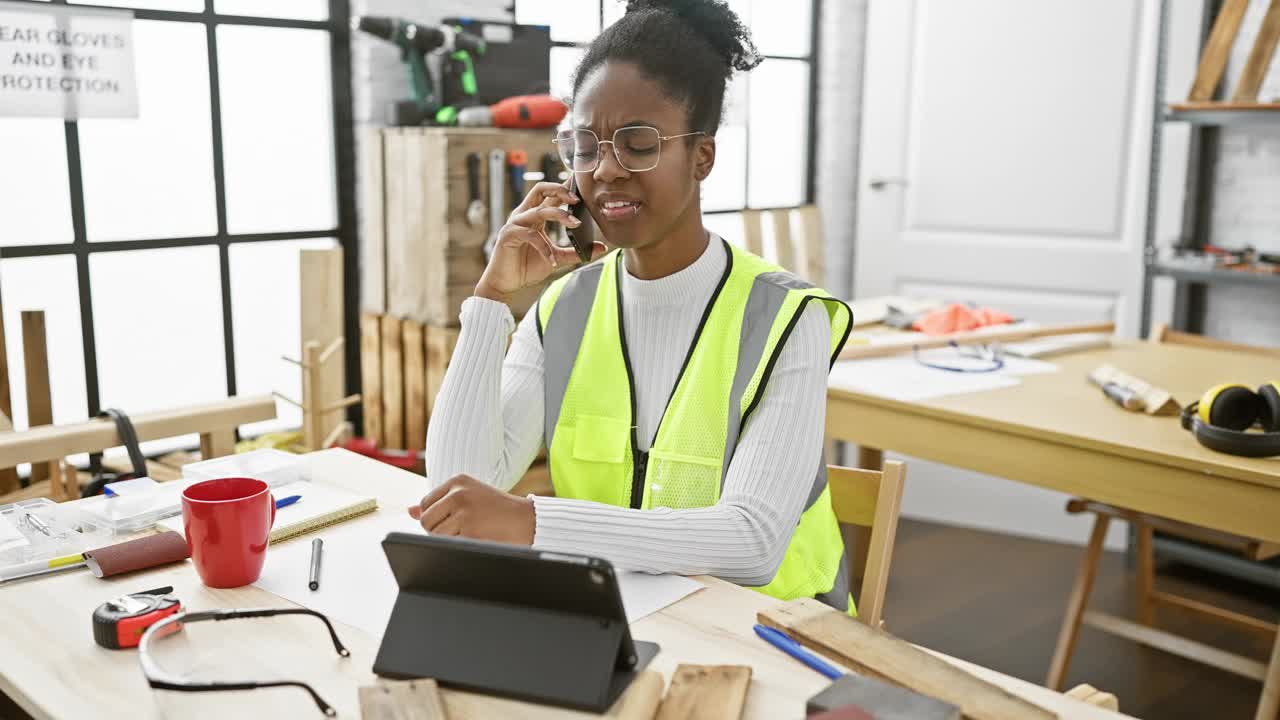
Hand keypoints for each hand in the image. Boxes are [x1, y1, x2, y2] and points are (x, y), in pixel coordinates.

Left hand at [408, 475, 535, 545]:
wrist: (526, 519)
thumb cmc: (497, 509)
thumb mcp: (469, 496)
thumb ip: (439, 502)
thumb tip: (409, 511)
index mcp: (457, 480)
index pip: (425, 503)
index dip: (436, 517)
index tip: (453, 520)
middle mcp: (458, 492)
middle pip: (426, 520)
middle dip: (437, 530)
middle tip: (460, 530)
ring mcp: (463, 511)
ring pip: (434, 534)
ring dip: (448, 539)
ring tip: (469, 532)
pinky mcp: (470, 529)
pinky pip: (448, 544)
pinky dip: (458, 545)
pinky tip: (475, 538)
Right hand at [475, 181, 607, 302]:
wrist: (506, 283)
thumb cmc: (527, 266)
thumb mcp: (557, 257)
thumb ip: (577, 251)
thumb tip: (601, 248)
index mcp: (535, 215)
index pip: (550, 194)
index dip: (564, 186)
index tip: (580, 183)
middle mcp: (524, 214)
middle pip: (540, 189)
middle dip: (559, 189)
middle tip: (577, 199)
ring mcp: (515, 223)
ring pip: (539, 210)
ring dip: (559, 215)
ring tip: (575, 224)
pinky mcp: (508, 235)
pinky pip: (531, 235)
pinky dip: (545, 247)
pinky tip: (553, 260)